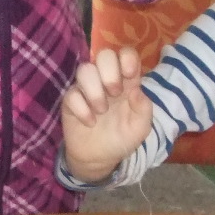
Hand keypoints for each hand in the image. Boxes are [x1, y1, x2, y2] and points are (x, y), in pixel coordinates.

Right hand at [61, 51, 152, 182]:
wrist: (99, 159)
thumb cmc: (121, 138)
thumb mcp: (140, 128)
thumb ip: (144, 109)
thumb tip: (136, 91)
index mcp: (126, 82)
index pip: (126, 54)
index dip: (127, 57)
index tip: (129, 74)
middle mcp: (106, 80)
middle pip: (104, 55)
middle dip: (110, 72)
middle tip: (114, 93)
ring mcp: (86, 89)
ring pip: (85, 70)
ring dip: (95, 90)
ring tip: (101, 111)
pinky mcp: (70, 101)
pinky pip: (71, 94)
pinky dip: (82, 109)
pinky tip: (90, 122)